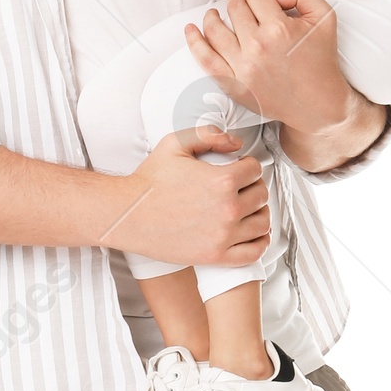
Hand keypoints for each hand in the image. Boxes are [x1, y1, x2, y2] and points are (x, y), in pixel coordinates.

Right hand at [108, 127, 270, 268]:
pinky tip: (251, 234)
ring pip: (262, 223)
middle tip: (242, 188)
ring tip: (247, 209)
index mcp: (222, 180)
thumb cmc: (149, 181)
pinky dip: (259, 242)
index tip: (239, 170)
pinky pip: (254, 252)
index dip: (248, 166)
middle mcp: (227, 209)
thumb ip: (208, 135)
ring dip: (259, 213)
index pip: (255, 170)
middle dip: (253, 188)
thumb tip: (236, 144)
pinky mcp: (215, 256)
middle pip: (261, 195)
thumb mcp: (174, 144)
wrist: (128, 215)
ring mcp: (223, 235)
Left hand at [185, 0, 356, 133]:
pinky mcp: (234, 84)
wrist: (318, 103)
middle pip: (235, 9)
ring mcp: (243, 67)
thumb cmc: (321, 61)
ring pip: (216, 30)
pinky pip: (207, 60)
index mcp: (279, 28)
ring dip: (212, 16)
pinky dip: (195, 43)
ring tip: (214, 13)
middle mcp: (258, 46)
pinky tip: (191, 31)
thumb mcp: (324, 17)